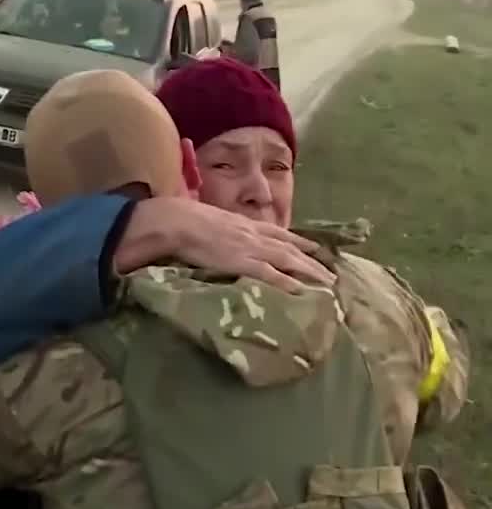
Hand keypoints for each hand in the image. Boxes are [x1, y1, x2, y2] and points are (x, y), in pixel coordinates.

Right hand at [115, 196, 336, 292]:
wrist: (177, 222)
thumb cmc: (186, 219)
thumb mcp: (211, 219)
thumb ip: (223, 228)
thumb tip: (222, 235)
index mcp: (245, 223)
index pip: (278, 232)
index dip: (298, 241)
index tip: (314, 248)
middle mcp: (254, 234)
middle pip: (290, 248)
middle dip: (313, 260)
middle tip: (331, 274)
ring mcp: (250, 248)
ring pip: (288, 260)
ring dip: (310, 271)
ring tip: (327, 283)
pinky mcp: (241, 263)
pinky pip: (269, 274)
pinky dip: (287, 282)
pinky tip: (301, 290)